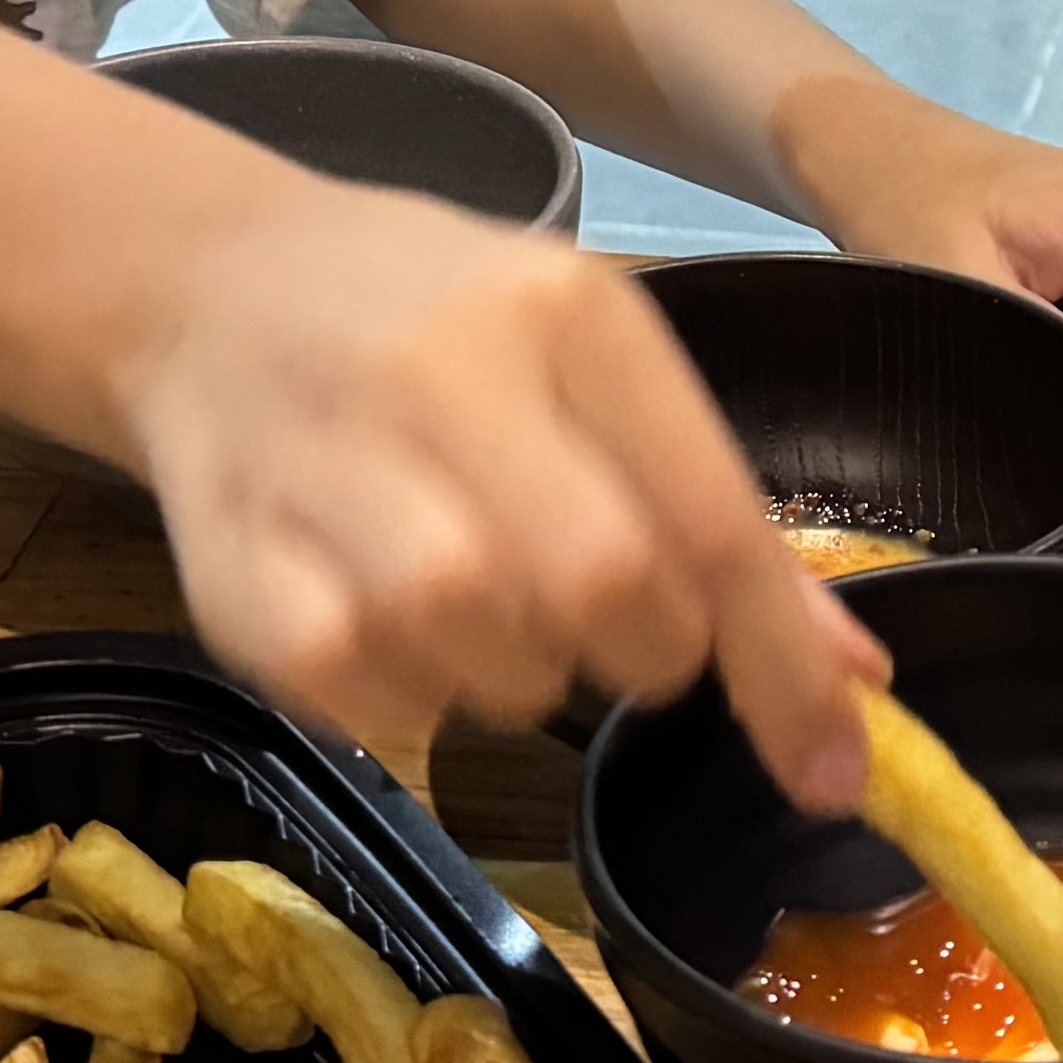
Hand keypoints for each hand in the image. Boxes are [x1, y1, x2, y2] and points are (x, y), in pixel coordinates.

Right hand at [109, 184, 884, 810]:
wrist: (208, 290)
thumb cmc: (440, 329)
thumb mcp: (593, 363)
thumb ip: (717, 516)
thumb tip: (855, 686)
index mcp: (562, 311)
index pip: (707, 515)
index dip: (780, 665)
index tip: (831, 772)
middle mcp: (440, 373)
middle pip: (601, 586)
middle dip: (643, 655)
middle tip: (619, 638)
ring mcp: (323, 466)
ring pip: (481, 654)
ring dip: (518, 678)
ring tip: (491, 609)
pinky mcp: (233, 563)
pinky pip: (367, 702)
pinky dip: (409, 704)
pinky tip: (398, 631)